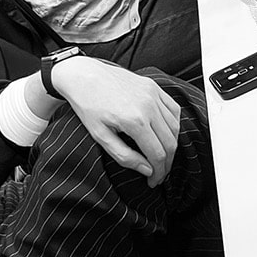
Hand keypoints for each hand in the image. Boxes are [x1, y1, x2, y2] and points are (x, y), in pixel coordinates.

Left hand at [46, 57, 181, 186]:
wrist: (82, 75)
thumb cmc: (87, 105)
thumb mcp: (99, 136)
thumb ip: (124, 156)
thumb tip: (147, 170)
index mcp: (135, 121)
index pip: (158, 155)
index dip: (159, 173)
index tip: (153, 181)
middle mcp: (149, 106)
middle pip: (170, 143)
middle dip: (167, 163)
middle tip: (159, 173)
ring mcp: (153, 94)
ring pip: (175, 127)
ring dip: (171, 145)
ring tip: (161, 156)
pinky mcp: (153, 86)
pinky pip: (173, 109)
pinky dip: (173, 124)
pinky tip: (164, 134)